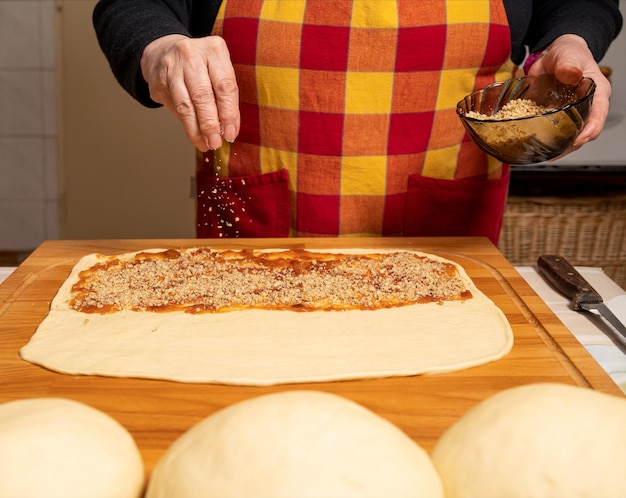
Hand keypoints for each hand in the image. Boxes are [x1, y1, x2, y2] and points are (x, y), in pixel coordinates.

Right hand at [140, 34, 239, 150]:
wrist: (164, 51)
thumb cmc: (201, 65)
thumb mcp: (218, 69)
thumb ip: (225, 95)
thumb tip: (229, 129)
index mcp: (214, 49)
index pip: (224, 86)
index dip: (229, 113)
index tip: (231, 133)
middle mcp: (191, 54)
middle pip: (203, 95)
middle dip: (211, 124)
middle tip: (216, 142)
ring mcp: (171, 67)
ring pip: (185, 105)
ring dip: (196, 130)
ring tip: (205, 144)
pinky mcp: (158, 81)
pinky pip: (175, 108)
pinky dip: (187, 125)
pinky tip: (195, 135)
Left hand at [528, 34, 611, 152]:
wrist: (553, 55)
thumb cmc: (568, 53)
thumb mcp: (569, 54)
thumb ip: (568, 64)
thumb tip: (570, 73)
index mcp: (597, 94)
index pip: (598, 117)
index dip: (589, 132)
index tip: (577, 141)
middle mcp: (585, 108)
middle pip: (581, 134)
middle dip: (567, 146)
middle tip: (551, 154)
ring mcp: (568, 115)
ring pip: (564, 137)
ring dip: (552, 147)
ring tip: (539, 154)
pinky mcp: (553, 118)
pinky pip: (548, 132)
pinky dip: (539, 139)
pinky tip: (529, 145)